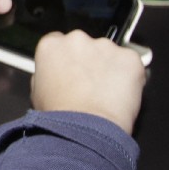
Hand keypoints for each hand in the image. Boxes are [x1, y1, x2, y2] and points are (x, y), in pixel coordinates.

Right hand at [30, 30, 144, 134]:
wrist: (87, 129)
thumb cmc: (61, 117)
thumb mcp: (37, 94)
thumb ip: (47, 75)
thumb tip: (55, 76)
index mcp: (51, 46)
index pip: (58, 42)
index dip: (67, 59)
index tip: (71, 72)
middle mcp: (77, 40)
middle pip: (85, 45)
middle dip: (89, 61)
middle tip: (89, 86)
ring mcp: (105, 46)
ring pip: (109, 53)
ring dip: (109, 68)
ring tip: (106, 94)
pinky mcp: (129, 57)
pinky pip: (131, 63)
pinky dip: (129, 76)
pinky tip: (120, 95)